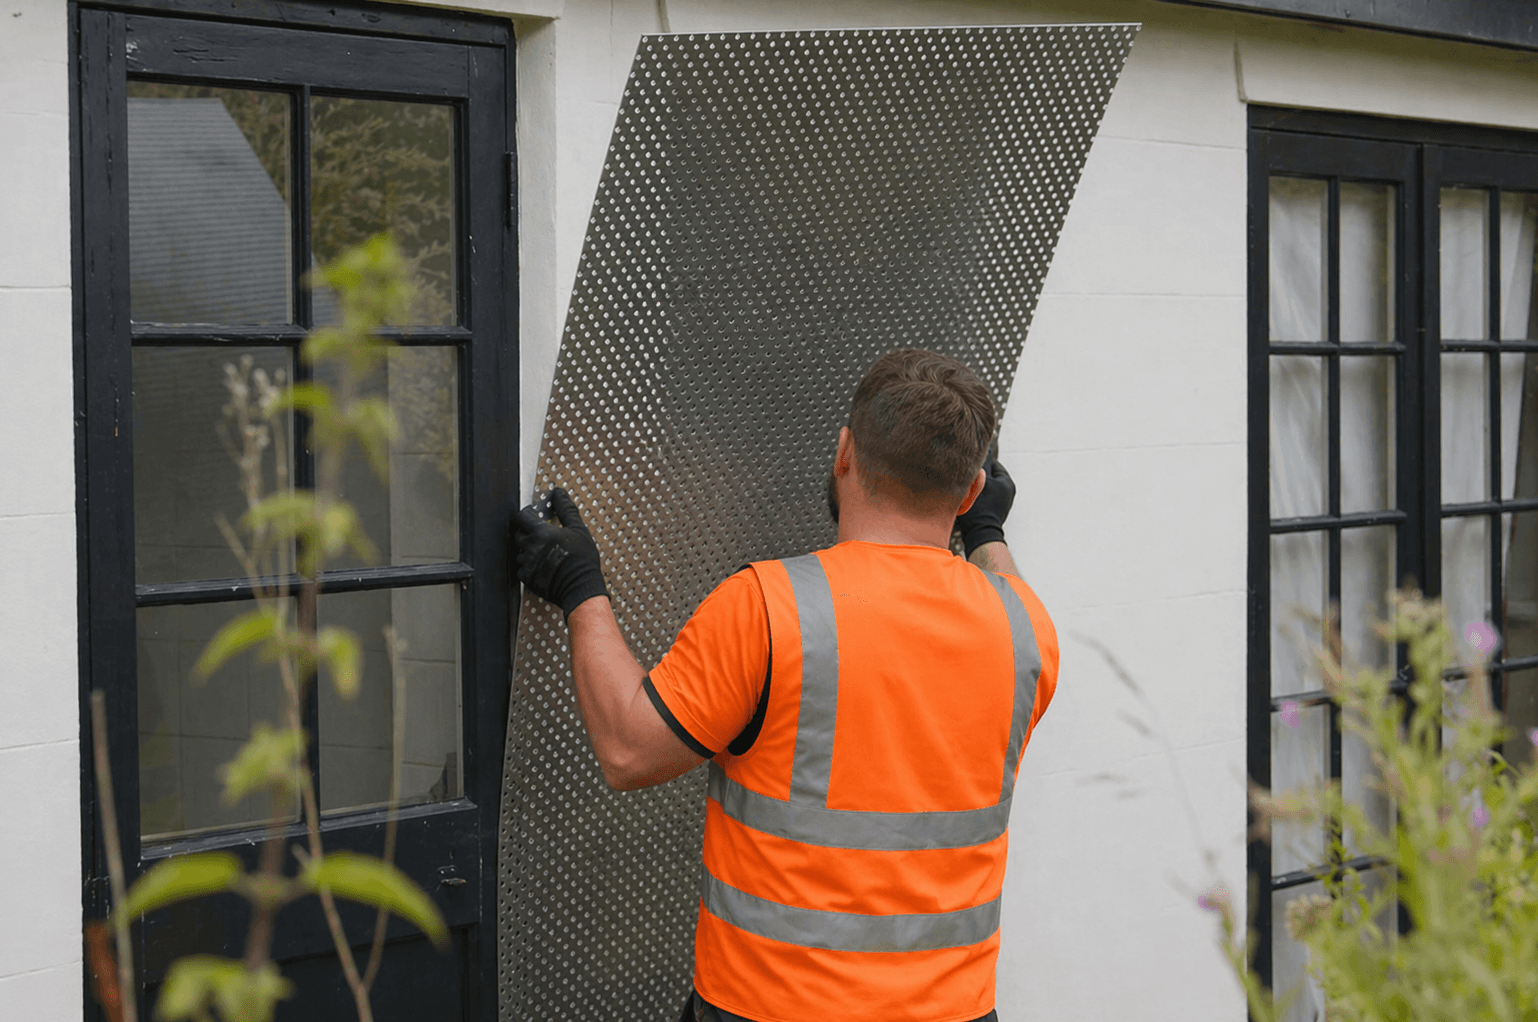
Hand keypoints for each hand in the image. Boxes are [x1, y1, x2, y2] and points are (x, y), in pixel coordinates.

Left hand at [511, 487, 608, 618]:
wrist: (580, 586)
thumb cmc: (581, 559)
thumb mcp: (578, 529)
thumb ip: (565, 509)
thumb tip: (559, 493)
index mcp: (541, 533)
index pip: (522, 516)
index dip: (527, 513)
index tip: (533, 513)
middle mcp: (530, 547)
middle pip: (518, 533)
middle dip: (527, 530)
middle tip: (540, 532)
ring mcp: (527, 563)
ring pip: (519, 551)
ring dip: (527, 548)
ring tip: (543, 550)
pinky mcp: (527, 577)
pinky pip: (521, 567)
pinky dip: (528, 564)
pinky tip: (541, 564)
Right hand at [956, 452, 1015, 556]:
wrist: (981, 534)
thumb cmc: (979, 509)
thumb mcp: (978, 482)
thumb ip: (979, 467)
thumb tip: (979, 454)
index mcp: (1006, 482)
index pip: (993, 464)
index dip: (980, 463)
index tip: (970, 464)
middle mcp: (1008, 491)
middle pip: (990, 476)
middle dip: (979, 476)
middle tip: (968, 478)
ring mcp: (1003, 502)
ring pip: (987, 487)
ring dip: (978, 487)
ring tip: (968, 490)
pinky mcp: (997, 510)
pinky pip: (987, 497)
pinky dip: (980, 497)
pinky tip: (971, 500)